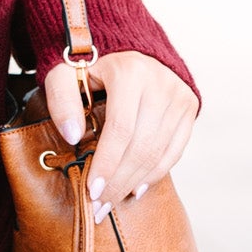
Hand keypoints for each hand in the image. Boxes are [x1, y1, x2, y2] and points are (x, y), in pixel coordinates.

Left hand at [43, 51, 196, 224]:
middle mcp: (161, 84)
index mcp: (131, 72)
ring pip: (159, 152)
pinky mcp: (189, 107)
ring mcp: (179, 96)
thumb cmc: (91, 62)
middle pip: (142, 146)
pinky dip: (155, 174)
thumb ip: (62, 100)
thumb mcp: (66, 72)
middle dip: (118, 182)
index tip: (91, 191)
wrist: (129, 43)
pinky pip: (175, 150)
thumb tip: (73, 137)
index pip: (121, 129)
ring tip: (111, 202)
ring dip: (133, 183)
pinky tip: (135, 189)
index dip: (106, 163)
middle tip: (98, 207)